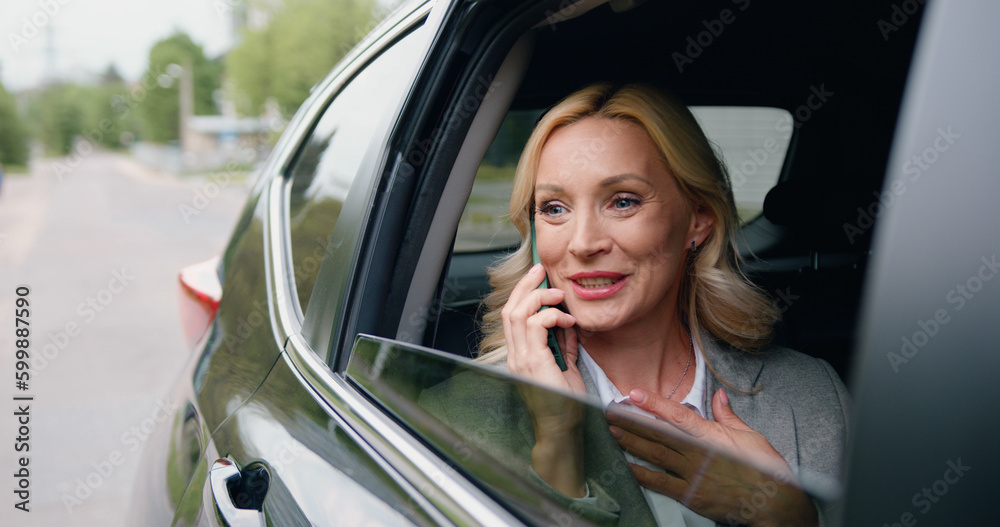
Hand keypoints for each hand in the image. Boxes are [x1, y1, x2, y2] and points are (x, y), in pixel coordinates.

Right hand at [502, 263, 583, 394]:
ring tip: (559, 296)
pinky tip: (568, 321)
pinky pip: (536, 326)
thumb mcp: (566, 367)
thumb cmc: (565, 404)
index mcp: (520, 355)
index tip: (538, 277)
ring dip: (539, 297)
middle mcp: (515, 355)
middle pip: (510, 308)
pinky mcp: (533, 362)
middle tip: (541, 270)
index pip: (512, 315)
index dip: (522, 293)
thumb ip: (564, 345)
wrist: (562, 430)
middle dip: (525, 285)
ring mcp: (521, 359)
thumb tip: (568, 324)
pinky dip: (552, 316)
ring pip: (518, 313)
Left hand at [606, 389, 817, 526]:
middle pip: (658, 434)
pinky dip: (642, 474)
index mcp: (711, 436)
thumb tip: (718, 396)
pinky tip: (628, 467)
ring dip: (632, 444)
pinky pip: (661, 483)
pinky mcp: (691, 495)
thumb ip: (727, 416)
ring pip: (656, 456)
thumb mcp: (750, 436)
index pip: (677, 415)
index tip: (634, 395)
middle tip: (610, 413)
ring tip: (614, 433)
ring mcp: (693, 476)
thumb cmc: (765, 469)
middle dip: (632, 422)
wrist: (773, 503)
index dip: (653, 404)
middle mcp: (698, 454)